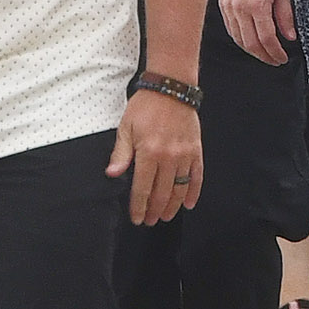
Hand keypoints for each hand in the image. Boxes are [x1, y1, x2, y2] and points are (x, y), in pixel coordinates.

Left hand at [111, 87, 205, 223]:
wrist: (171, 88)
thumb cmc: (146, 106)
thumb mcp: (126, 127)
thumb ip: (121, 153)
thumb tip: (112, 174)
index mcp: (148, 153)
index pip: (142, 189)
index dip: (139, 207)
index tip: (137, 218)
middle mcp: (168, 158)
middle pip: (161, 193)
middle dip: (155, 211)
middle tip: (150, 221)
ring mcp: (184, 155)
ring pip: (179, 189)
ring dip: (172, 206)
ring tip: (166, 216)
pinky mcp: (196, 151)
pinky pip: (196, 177)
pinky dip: (193, 192)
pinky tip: (188, 204)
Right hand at [218, 0, 292, 65]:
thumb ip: (285, 15)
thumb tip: (289, 35)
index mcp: (257, 3)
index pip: (267, 38)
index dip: (275, 53)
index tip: (281, 58)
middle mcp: (240, 7)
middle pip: (251, 44)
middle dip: (264, 56)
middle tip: (274, 60)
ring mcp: (229, 7)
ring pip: (238, 39)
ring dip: (251, 50)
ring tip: (264, 53)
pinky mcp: (222, 4)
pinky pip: (231, 29)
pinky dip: (240, 39)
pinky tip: (249, 40)